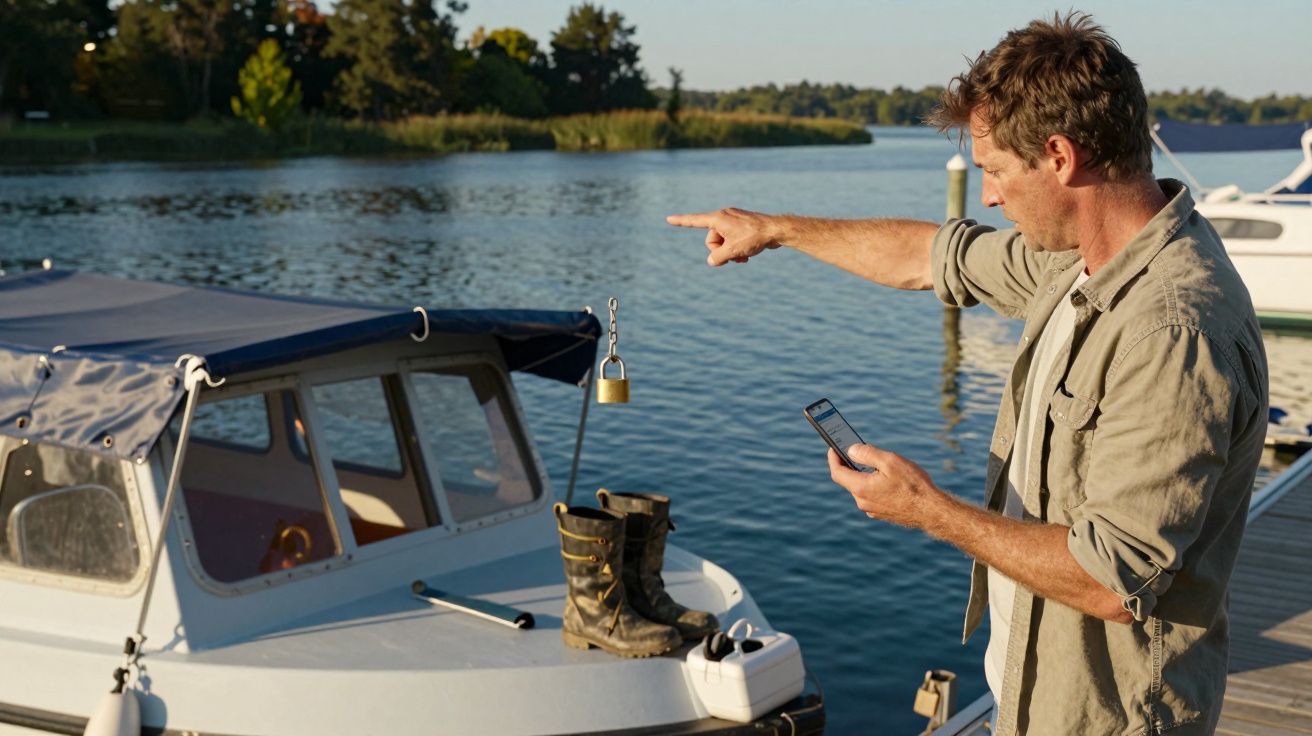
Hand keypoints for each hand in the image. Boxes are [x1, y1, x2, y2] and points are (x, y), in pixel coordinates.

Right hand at [666, 207, 782, 266]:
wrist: (777, 230)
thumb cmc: (754, 237)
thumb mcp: (732, 251)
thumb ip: (717, 258)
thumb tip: (712, 261)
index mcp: (718, 219)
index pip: (694, 220)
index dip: (680, 221)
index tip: (668, 218)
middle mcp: (724, 216)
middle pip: (711, 239)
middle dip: (720, 251)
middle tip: (733, 257)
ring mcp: (733, 221)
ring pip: (723, 242)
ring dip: (730, 252)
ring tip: (742, 258)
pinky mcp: (742, 226)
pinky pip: (732, 240)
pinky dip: (736, 249)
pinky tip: (746, 256)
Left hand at [827, 444, 940, 528]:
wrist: (932, 511)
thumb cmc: (913, 485)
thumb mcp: (890, 461)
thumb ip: (868, 453)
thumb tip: (851, 450)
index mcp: (861, 488)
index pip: (837, 472)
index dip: (833, 458)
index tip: (833, 446)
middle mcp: (863, 501)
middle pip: (849, 480)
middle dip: (850, 464)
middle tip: (854, 449)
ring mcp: (872, 509)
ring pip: (861, 487)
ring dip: (863, 474)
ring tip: (874, 461)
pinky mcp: (882, 513)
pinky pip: (871, 495)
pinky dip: (872, 484)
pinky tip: (885, 477)